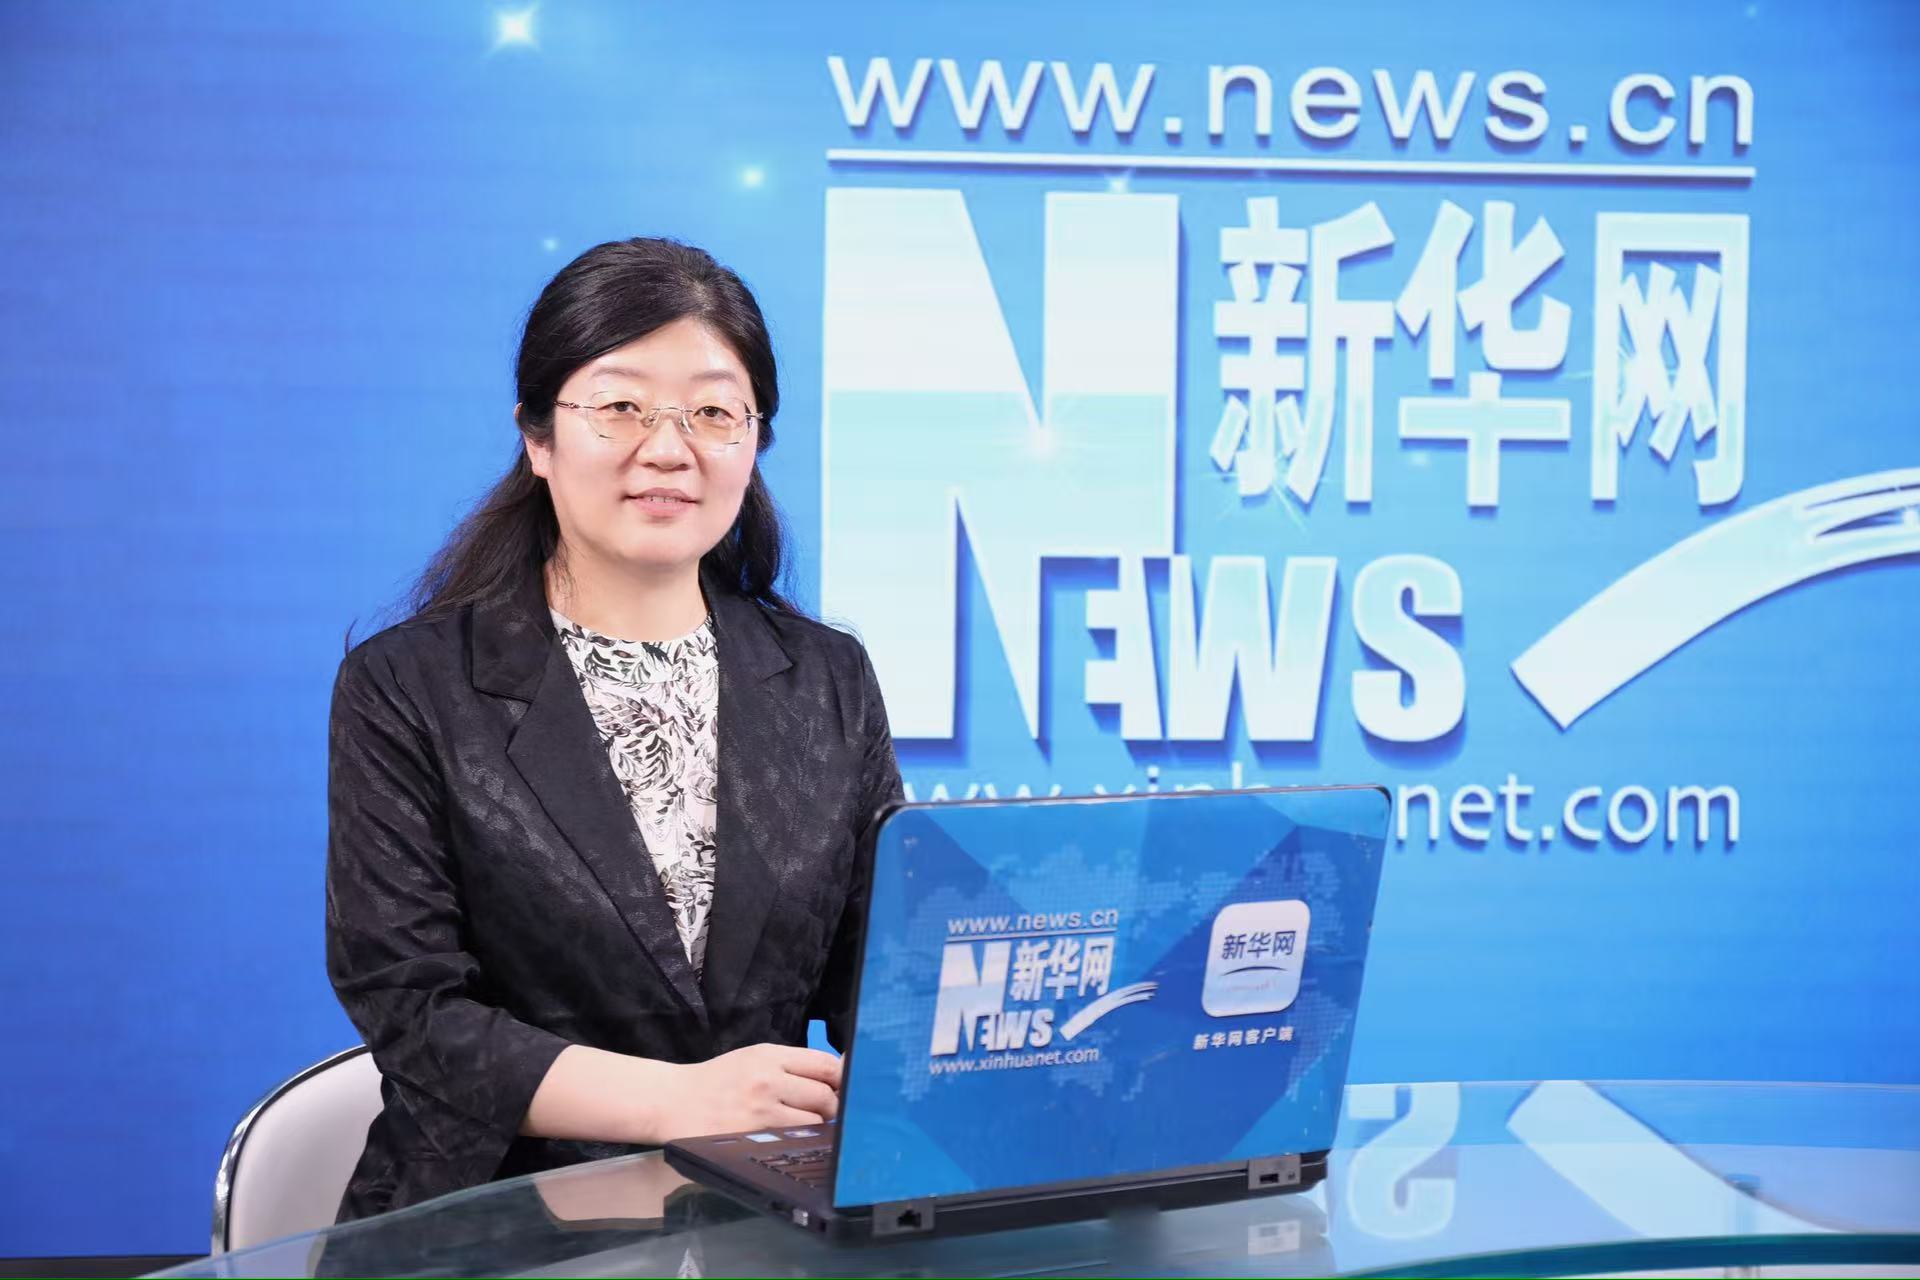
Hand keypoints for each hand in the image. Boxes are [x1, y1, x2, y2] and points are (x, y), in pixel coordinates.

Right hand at [650, 1043, 841, 1141]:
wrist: (672, 1101)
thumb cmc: (716, 1081)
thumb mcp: (753, 1059)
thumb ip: (791, 1066)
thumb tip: (836, 1079)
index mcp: (770, 1055)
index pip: (825, 1064)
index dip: (844, 1079)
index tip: (847, 1089)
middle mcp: (768, 1079)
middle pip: (826, 1094)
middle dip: (832, 1107)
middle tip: (827, 1114)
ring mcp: (760, 1109)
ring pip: (814, 1121)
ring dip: (817, 1127)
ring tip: (806, 1128)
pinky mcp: (752, 1135)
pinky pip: (793, 1140)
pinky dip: (800, 1141)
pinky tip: (793, 1140)